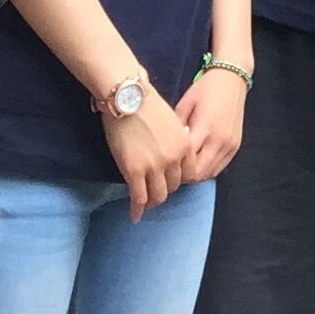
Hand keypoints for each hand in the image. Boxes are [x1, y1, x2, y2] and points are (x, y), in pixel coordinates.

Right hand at [103, 85, 191, 217]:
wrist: (128, 98)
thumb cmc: (146, 105)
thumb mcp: (171, 122)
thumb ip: (174, 141)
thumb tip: (169, 153)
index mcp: (185, 145)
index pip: (187, 173)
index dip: (177, 180)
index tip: (169, 183)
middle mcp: (174, 158)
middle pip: (173, 186)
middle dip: (164, 190)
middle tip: (154, 193)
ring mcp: (154, 166)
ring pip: (157, 196)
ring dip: (151, 202)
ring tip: (145, 205)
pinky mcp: (134, 171)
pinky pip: (139, 197)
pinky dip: (137, 209)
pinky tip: (134, 215)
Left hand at [175, 68, 248, 184]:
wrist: (232, 79)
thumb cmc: (205, 89)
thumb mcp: (184, 104)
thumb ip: (175, 129)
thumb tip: (164, 149)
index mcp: (205, 127)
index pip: (185, 161)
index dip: (172, 167)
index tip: (161, 165)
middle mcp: (220, 140)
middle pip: (197, 173)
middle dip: (182, 175)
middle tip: (170, 169)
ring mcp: (229, 145)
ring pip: (208, 174)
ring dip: (194, 174)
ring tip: (182, 167)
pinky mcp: (235, 146)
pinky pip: (218, 168)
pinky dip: (206, 170)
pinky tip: (197, 162)